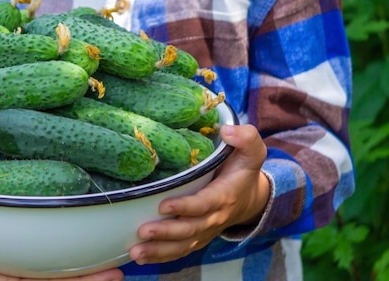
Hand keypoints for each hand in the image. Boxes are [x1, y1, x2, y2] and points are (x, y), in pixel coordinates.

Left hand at [129, 124, 268, 264]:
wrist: (251, 198)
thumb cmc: (243, 169)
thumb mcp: (252, 151)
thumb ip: (246, 138)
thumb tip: (227, 130)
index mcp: (225, 195)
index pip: (205, 204)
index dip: (186, 207)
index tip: (164, 206)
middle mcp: (214, 217)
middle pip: (190, 229)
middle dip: (167, 232)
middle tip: (143, 231)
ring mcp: (205, 230)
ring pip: (183, 245)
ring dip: (159, 250)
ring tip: (137, 251)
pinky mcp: (197, 237)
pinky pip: (180, 251)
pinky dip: (161, 256)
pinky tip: (140, 257)